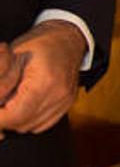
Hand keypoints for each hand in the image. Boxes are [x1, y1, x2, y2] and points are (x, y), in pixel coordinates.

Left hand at [0, 21, 86, 137]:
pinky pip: (42, 124)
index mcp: (44, 82)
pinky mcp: (66, 106)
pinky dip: (29, 119)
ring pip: (30, 127)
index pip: (14, 116)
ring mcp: (64, 102)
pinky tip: (23, 104)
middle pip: (22, 124)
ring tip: (10, 101)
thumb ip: (1, 83)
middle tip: (0, 101)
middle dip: (4, 118)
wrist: (67, 39)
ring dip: (16, 119)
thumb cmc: (38, 44)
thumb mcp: (11, 57)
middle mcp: (58, 96)